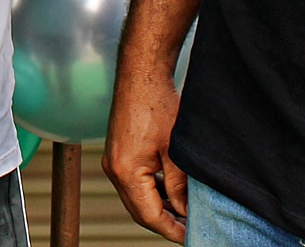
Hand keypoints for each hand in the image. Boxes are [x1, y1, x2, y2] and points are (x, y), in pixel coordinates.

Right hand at [103, 64, 188, 242]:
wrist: (141, 74)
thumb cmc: (156, 104)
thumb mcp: (175, 150)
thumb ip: (178, 185)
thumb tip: (185, 211)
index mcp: (125, 172)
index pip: (149, 216)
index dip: (172, 230)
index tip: (191, 236)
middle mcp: (114, 170)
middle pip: (140, 211)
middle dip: (165, 223)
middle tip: (190, 230)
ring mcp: (113, 161)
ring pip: (137, 198)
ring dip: (159, 208)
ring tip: (185, 213)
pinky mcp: (118, 153)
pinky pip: (134, 183)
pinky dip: (152, 192)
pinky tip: (171, 192)